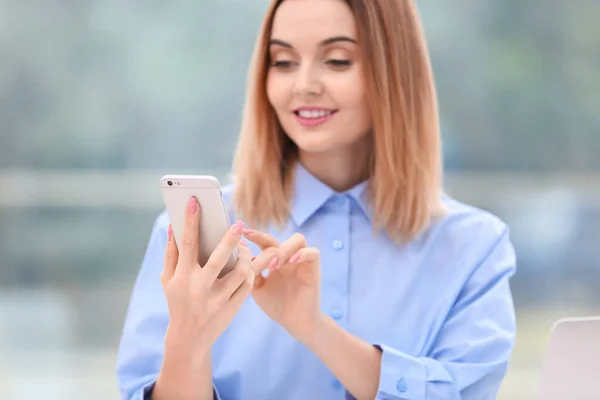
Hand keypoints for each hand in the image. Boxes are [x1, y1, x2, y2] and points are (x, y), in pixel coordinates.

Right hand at [161, 197, 253, 357]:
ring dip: (245, 256)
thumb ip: (171, 253)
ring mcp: (218, 300)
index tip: (195, 202)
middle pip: (219, 258)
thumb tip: (173, 226)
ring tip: (243, 249)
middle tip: (239, 224)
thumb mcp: (168, 280)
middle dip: (230, 239)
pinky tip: (247, 266)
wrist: (189, 339)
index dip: (190, 221)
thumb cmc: (177, 302)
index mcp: (182, 277)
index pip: (187, 244)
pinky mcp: (232, 308)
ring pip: (241, 272)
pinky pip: (248, 285)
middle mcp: (199, 288)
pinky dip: (250, 273)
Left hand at [244, 230, 321, 341]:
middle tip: (258, 257)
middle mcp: (288, 257)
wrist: (294, 322)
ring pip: (298, 239)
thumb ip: (251, 271)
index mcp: (275, 260)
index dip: (255, 236)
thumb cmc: (276, 305)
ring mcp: (302, 261)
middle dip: (265, 241)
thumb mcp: (257, 288)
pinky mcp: (314, 268)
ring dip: (283, 249)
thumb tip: (241, 255)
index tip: (243, 234)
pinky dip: (302, 253)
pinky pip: (313, 252)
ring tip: (273, 264)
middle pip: (279, 237)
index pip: (265, 242)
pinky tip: (291, 262)